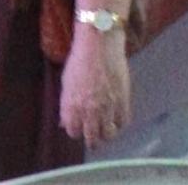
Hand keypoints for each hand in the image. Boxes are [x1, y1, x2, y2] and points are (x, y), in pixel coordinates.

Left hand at [58, 27, 132, 144]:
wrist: (99, 46)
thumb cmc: (79, 61)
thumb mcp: (66, 83)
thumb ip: (66, 105)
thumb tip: (64, 123)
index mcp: (71, 105)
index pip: (73, 131)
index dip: (75, 131)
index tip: (78, 129)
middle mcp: (89, 110)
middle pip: (92, 138)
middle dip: (92, 141)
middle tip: (94, 139)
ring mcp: (107, 107)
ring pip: (108, 134)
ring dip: (107, 135)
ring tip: (106, 131)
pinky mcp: (123, 101)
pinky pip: (123, 122)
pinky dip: (119, 124)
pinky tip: (116, 120)